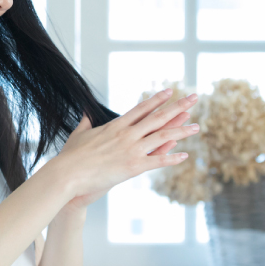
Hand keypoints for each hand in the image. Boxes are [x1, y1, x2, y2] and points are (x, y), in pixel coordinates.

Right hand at [48, 89, 198, 206]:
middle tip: (193, 99)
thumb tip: (85, 113)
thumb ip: (85, 123)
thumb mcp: (78, 135)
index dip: (157, 100)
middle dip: (177, 107)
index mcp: (115, 126)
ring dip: (181, 131)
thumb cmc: (70, 156)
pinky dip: (171, 158)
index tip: (170, 92)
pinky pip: (157, 161)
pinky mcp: (132, 166)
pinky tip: (184, 155)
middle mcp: (126, 134)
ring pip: (162, 137)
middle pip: (157, 118)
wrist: (67, 173)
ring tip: (197, 126)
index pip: (141, 109)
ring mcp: (131, 150)